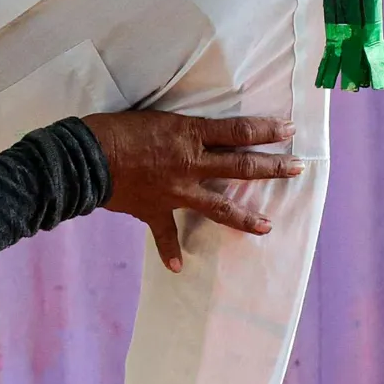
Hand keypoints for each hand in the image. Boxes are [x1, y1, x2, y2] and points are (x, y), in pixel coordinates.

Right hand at [79, 111, 301, 271]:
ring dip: (244, 217)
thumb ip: (180, 128)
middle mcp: (190, 163)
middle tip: (297, 168)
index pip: (237, 131)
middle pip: (240, 165)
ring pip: (218, 205)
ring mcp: (176, 191)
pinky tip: (179, 266)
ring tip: (267, 226)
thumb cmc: (114, 128)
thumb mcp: (155, 116)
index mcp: (190, 135)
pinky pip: (165, 234)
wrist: (85, 158)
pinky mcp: (155, 210)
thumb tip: (193, 134)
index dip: (265, 129)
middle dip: (272, 167)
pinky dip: (170, 251)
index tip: (288, 129)